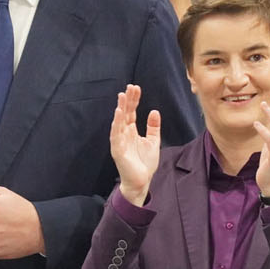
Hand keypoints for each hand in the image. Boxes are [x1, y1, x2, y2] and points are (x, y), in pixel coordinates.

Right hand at [110, 85, 159, 205]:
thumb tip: (154, 111)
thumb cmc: (145, 163)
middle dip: (127, 100)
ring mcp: (120, 141)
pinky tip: (118, 113)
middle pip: (125, 113)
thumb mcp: (153, 141)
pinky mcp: (118, 150)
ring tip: (122, 96)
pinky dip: (116, 124)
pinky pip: (116, 135)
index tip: (136, 88)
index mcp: (132, 131)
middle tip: (130, 87)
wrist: (141, 181)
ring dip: (120, 108)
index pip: (132, 112)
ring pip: (119, 121)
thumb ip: (153, 127)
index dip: (134, 100)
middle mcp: (124, 134)